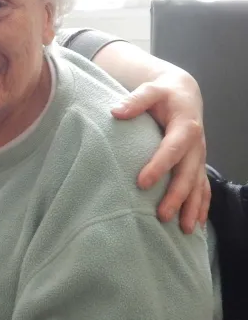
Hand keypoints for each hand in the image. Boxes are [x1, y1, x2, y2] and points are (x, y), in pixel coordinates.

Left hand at [111, 69, 208, 233]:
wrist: (184, 93)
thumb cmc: (164, 93)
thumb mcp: (150, 90)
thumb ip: (135, 100)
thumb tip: (116, 111)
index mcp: (185, 126)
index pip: (172, 149)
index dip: (159, 166)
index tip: (142, 182)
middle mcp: (196, 144)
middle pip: (188, 174)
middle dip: (177, 196)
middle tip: (162, 215)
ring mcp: (199, 156)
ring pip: (199, 185)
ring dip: (193, 207)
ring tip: (185, 229)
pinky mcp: (198, 163)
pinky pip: (204, 187)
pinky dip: (202, 206)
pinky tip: (198, 224)